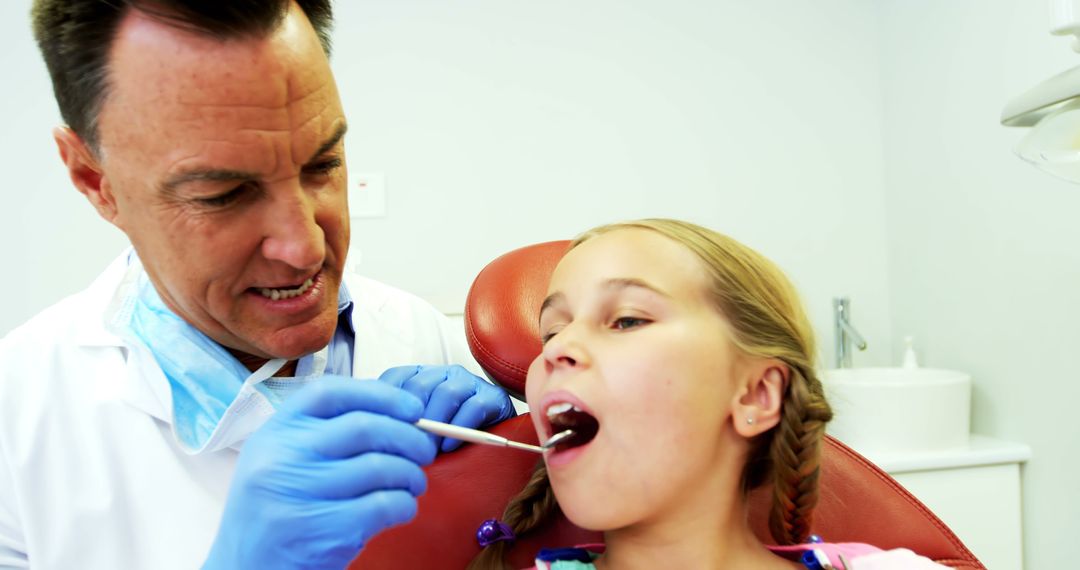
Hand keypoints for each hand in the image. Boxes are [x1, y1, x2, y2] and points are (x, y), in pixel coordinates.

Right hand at [203, 377, 435, 569]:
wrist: (247, 568)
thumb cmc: (279, 508)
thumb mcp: (281, 458)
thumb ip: (325, 433)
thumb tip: (400, 413)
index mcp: (275, 432)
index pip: (332, 392)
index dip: (381, 395)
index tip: (413, 407)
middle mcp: (283, 458)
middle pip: (365, 427)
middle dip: (410, 437)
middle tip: (425, 450)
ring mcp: (301, 495)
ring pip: (381, 466)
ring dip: (412, 474)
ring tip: (414, 483)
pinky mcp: (324, 531)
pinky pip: (385, 505)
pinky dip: (405, 504)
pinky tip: (402, 508)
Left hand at [377, 365, 514, 451]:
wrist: (488, 452)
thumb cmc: (442, 445)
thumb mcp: (413, 434)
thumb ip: (393, 425)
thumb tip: (366, 428)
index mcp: (419, 377)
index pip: (394, 378)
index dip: (386, 404)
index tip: (382, 431)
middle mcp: (443, 374)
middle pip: (419, 385)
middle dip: (412, 419)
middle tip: (406, 446)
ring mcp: (469, 382)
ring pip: (446, 393)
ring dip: (436, 425)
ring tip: (429, 449)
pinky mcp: (494, 397)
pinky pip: (474, 407)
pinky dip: (460, 428)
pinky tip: (449, 447)